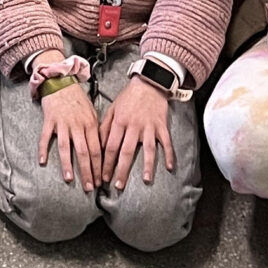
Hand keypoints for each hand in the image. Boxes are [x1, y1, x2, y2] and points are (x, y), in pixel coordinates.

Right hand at [37, 78, 103, 190]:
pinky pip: (45, 137)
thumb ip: (96, 130)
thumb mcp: (92, 112)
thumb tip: (103, 150)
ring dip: (67, 164)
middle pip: (83, 152)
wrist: (61, 80)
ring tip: (69, 179)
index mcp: (90, 123)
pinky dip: (43, 149)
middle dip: (87, 172)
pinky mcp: (49, 120)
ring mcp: (62, 123)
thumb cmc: (77, 99)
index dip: (99, 167)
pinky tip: (42, 162)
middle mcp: (77, 125)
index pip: (97, 149)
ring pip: (65, 147)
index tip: (101, 181)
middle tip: (90, 188)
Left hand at [101, 75, 177, 190]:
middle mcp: (134, 126)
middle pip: (126, 152)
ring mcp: (149, 126)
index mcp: (119, 122)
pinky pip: (166, 142)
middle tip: (118, 185)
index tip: (103, 177)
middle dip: (122, 170)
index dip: (106, 164)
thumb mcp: (112, 109)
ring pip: (148, 149)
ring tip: (146, 180)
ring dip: (147, 166)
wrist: (149, 82)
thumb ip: (104, 127)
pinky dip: (169, 155)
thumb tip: (97, 145)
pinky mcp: (162, 126)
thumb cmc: (128, 97)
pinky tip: (169, 167)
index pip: (110, 147)